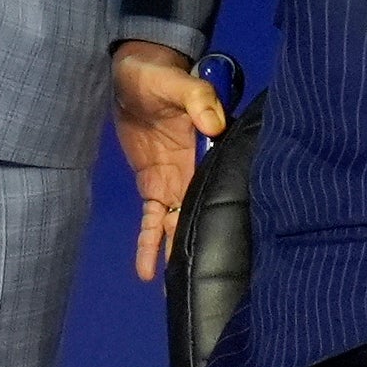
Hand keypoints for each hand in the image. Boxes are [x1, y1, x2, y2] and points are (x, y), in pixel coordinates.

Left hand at [110, 42, 227, 281]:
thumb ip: (198, 99)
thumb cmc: (158, 76)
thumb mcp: (180, 82)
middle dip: (201, 246)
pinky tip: (145, 272)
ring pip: (176, 224)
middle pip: (198, 214)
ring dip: (174, 253)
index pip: (220, 185)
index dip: (225, 213)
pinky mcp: (151, 184)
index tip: (235, 244)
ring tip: (174, 291)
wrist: (130, 75)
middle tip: (207, 284)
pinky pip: (151, 219)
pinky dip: (148, 244)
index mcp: (208, 149)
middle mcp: (194, 171)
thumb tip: (214, 124)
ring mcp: (173, 180)